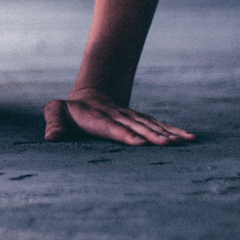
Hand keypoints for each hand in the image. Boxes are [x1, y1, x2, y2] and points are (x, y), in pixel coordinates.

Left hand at [43, 90, 196, 145]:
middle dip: (152, 136)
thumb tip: (51, 137)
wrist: (89, 95)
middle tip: (167, 145)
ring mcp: (130, 117)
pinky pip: (158, 125)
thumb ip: (54, 122)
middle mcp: (117, 116)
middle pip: (136, 127)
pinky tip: (189, 138)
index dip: (124, 134)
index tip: (138, 142)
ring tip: (184, 142)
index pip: (112, 127)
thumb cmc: (68, 110)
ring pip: (150, 125)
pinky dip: (173, 131)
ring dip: (167, 133)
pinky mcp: (140, 120)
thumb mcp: (55, 110)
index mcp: (97, 118)